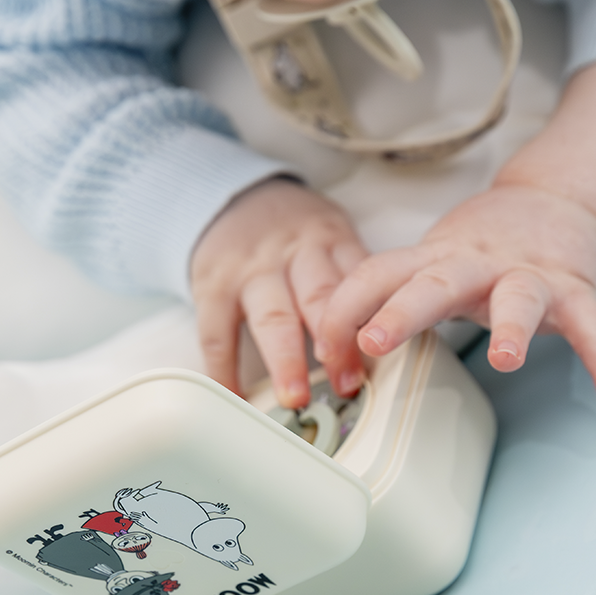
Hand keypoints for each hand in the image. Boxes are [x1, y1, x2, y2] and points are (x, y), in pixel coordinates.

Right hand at [190, 178, 367, 407]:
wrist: (233, 198)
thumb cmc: (292, 234)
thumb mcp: (330, 237)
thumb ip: (352, 279)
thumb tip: (383, 337)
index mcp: (329, 241)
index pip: (356, 283)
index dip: (369, 323)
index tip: (379, 358)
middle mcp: (292, 254)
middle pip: (318, 300)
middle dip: (335, 346)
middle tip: (345, 386)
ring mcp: (251, 271)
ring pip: (272, 318)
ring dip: (286, 360)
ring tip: (296, 397)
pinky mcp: (212, 286)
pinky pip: (217, 333)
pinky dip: (224, 369)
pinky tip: (236, 396)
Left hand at [316, 182, 595, 410]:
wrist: (549, 205)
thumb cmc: (474, 253)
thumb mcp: (423, 267)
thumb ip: (386, 304)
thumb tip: (333, 358)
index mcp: (429, 261)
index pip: (373, 276)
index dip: (343, 316)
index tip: (329, 366)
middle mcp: (473, 265)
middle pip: (432, 281)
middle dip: (401, 311)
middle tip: (373, 342)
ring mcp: (525, 275)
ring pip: (517, 297)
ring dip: (511, 326)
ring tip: (507, 359)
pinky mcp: (573, 290)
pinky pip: (592, 326)